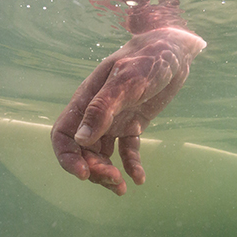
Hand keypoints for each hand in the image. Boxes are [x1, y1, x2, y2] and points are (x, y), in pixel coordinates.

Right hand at [51, 26, 205, 194]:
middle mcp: (96, 113)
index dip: (67, 157)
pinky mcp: (133, 124)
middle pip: (82, 151)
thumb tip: (81, 139)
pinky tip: (139, 179)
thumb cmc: (148, 58)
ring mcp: (114, 120)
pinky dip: (131, 166)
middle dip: (93, 169)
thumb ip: (103, 108)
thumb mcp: (126, 81)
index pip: (63, 134)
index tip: (84, 174)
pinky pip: (127, 151)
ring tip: (122, 187)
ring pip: (102, 155)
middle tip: (114, 181)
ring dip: (108, 173)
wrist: (174, 49)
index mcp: (86, 101)